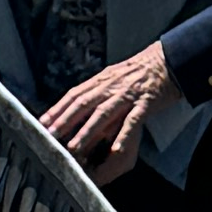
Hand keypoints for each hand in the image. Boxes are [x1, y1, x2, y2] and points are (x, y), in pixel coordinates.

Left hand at [42, 49, 173, 178]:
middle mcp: (111, 86)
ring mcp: (128, 95)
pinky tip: (114, 150)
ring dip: (86, 131)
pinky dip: (123, 136)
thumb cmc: (139, 73)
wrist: (168, 61)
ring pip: (103, 113)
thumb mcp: (113, 78)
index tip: (42, 123)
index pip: (74, 94)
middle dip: (64, 120)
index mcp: (102, 80)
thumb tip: (75, 112)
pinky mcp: (146, 104)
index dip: (57, 109)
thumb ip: (96, 94)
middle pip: (83, 103)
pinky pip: (132, 122)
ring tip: (73, 147)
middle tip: (49, 136)